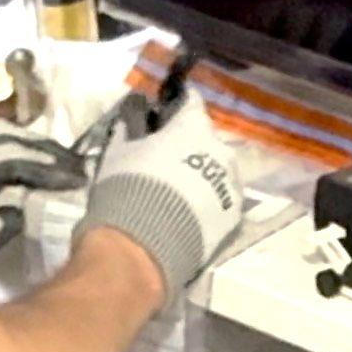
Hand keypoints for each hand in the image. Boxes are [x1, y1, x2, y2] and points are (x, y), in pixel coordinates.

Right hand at [80, 87, 245, 301]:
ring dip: (202, 175)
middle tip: (167, 161)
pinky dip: (209, 203)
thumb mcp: (118, 153)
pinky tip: (190, 215)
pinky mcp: (234, 218)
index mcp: (193, 127)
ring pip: (218, 171)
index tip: (166, 115)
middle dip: (190, 146)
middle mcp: (221, 151)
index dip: (177, 106)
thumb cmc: (127, 190)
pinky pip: (222, 201)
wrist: (142, 249)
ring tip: (180, 193)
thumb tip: (132, 119)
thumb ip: (130, 130)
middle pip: (207, 140)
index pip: (191, 102)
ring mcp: (232, 186)